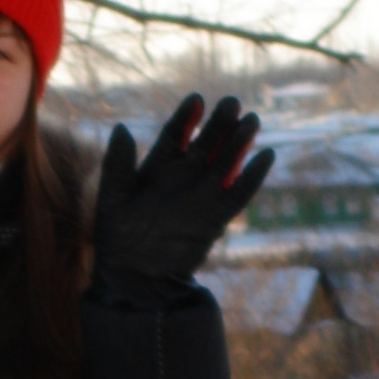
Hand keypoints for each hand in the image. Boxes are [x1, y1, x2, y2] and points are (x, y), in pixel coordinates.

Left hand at [93, 94, 273, 296]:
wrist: (135, 278)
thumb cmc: (117, 239)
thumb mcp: (113, 198)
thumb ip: (118, 164)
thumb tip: (122, 128)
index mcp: (156, 169)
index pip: (173, 135)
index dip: (185, 118)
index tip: (196, 100)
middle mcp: (182, 178)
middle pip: (205, 143)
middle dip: (218, 123)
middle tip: (232, 103)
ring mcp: (201, 196)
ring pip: (224, 163)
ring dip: (237, 143)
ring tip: (251, 121)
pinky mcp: (216, 217)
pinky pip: (238, 193)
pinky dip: (252, 177)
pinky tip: (265, 156)